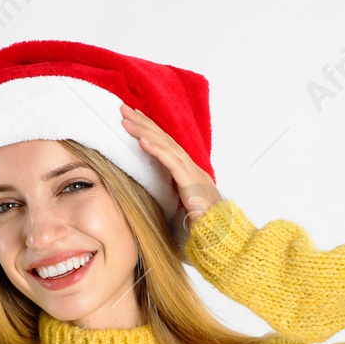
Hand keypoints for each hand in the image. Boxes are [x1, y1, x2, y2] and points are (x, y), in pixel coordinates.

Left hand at [120, 103, 222, 233]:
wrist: (220, 234)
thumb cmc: (203, 225)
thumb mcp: (181, 207)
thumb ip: (170, 196)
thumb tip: (155, 195)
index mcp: (188, 172)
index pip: (166, 145)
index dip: (150, 130)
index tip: (134, 119)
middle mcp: (190, 167)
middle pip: (164, 139)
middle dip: (143, 122)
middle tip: (124, 108)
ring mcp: (191, 172)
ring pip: (165, 145)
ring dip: (144, 131)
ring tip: (126, 121)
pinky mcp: (190, 181)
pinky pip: (170, 161)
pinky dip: (156, 149)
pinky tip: (141, 140)